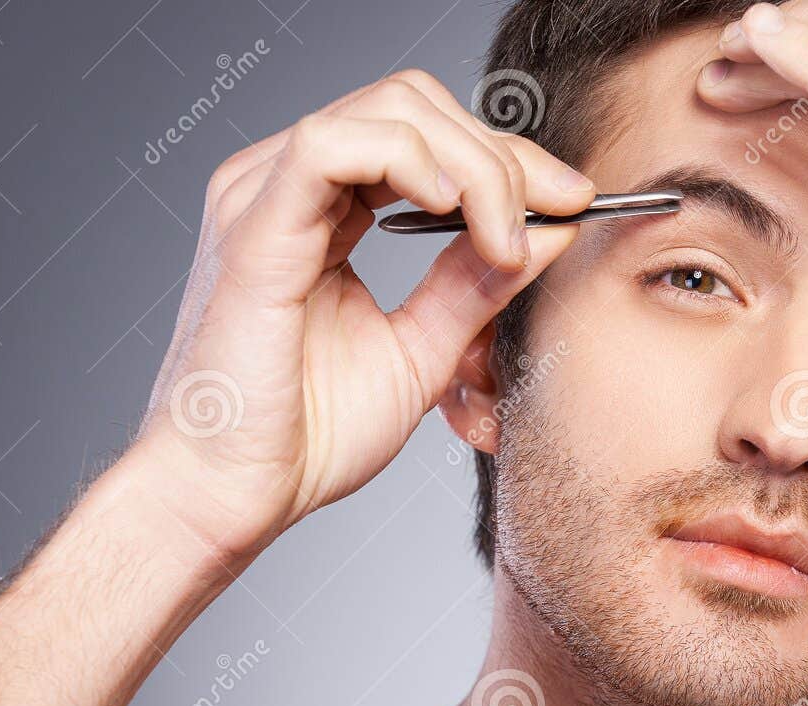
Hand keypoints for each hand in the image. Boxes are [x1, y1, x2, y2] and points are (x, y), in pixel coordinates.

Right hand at [132, 70, 594, 561]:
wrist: (235, 497)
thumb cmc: (305, 438)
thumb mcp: (423, 349)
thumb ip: (478, 285)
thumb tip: (551, 231)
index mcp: (322, 211)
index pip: (423, 136)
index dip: (507, 157)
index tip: (573, 200)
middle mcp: (286, 188)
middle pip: (414, 107)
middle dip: (501, 152)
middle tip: (555, 211)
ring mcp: (263, 198)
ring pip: (387, 112)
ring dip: (472, 163)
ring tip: (504, 238)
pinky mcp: (254, 227)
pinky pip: (332, 144)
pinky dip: (409, 161)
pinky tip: (451, 211)